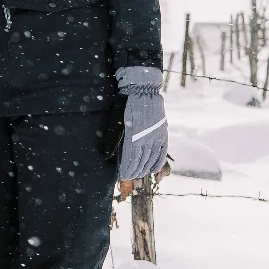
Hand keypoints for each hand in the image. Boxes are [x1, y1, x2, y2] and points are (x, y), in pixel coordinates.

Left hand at [116, 66, 168, 182]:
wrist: (143, 91)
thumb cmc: (125, 105)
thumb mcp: (115, 121)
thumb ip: (112, 139)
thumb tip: (106, 156)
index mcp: (133, 137)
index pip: (130, 160)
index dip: (127, 170)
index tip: (123, 176)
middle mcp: (146, 139)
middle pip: (141, 162)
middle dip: (135, 171)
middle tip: (130, 177)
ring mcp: (156, 137)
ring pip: (152, 159)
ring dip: (145, 169)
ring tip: (140, 174)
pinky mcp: (163, 133)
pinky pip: (162, 152)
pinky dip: (158, 162)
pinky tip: (154, 170)